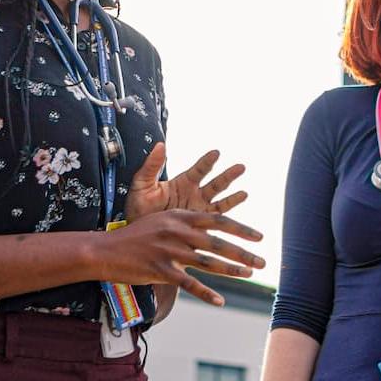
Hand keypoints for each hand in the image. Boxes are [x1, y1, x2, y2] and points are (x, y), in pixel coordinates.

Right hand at [100, 208, 264, 306]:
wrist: (106, 249)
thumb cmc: (135, 235)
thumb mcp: (161, 218)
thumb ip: (184, 220)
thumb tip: (205, 223)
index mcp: (180, 216)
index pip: (218, 220)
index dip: (241, 228)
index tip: (259, 236)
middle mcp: (178, 231)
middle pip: (218, 242)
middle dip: (243, 252)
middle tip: (263, 261)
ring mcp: (169, 251)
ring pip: (208, 262)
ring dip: (231, 270)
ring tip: (249, 275)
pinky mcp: (161, 270)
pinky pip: (189, 283)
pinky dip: (206, 293)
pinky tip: (220, 301)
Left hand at [125, 143, 247, 221]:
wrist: (136, 235)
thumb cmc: (138, 209)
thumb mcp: (142, 184)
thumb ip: (152, 166)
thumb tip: (160, 144)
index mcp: (182, 183)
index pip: (199, 170)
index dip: (207, 162)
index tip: (216, 153)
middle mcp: (194, 195)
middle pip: (215, 183)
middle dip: (228, 175)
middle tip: (241, 167)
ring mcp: (198, 211)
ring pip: (220, 202)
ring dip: (233, 197)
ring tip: (244, 193)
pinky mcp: (199, 227)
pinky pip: (215, 222)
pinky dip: (226, 221)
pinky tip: (235, 223)